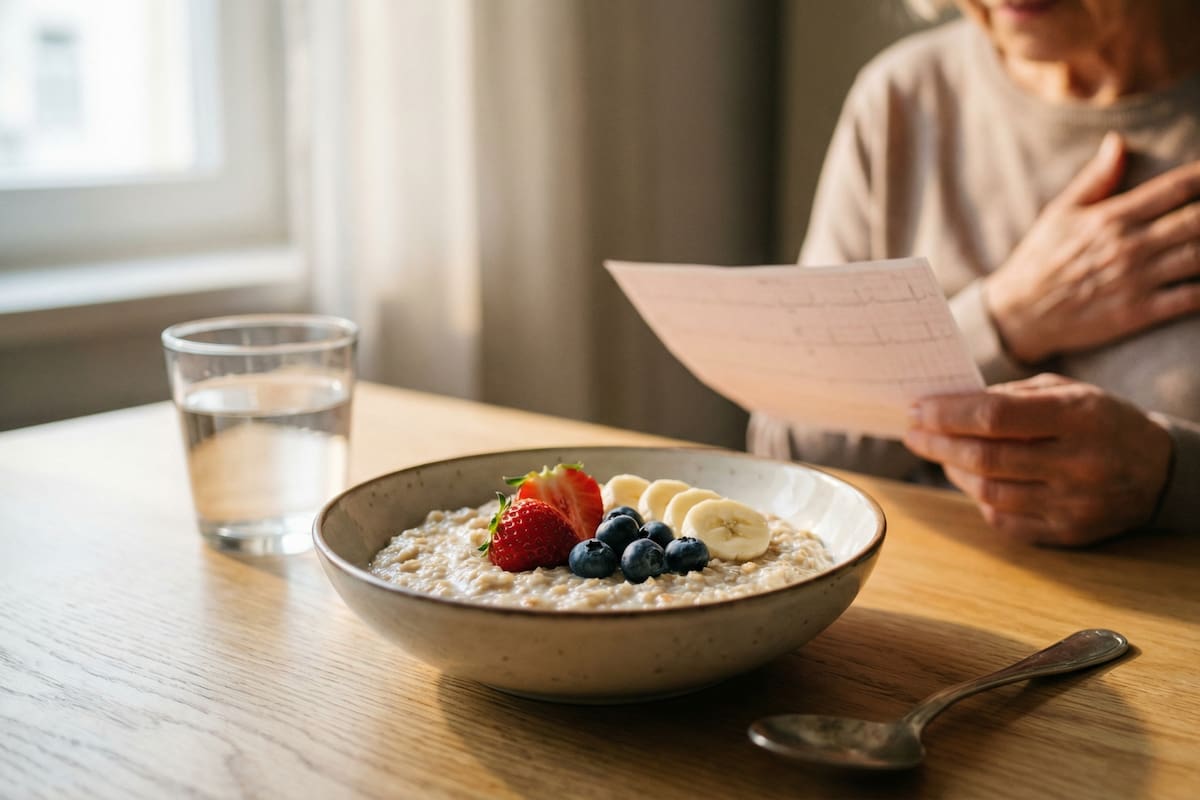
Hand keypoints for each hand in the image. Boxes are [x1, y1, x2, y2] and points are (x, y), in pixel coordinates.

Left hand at [903, 374, 1171, 545]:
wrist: (1159, 470)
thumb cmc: (1100, 421)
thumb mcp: (1067, 391)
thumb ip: (1009, 395)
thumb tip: (946, 405)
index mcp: (1079, 417)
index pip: (995, 416)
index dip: (947, 414)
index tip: (917, 409)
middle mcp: (1078, 464)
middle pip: (985, 457)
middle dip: (938, 444)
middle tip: (915, 433)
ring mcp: (1073, 504)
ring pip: (989, 492)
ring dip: (954, 470)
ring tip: (942, 453)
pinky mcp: (1067, 533)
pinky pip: (1003, 520)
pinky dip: (979, 498)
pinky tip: (973, 479)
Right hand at [984, 132, 1199, 363]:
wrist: (1018, 315)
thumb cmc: (1038, 261)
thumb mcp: (1059, 213)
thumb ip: (1095, 179)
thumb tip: (1117, 142)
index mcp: (1112, 217)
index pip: (1176, 188)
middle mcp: (1129, 246)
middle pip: (1198, 220)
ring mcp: (1136, 280)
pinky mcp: (1138, 312)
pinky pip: (1190, 298)